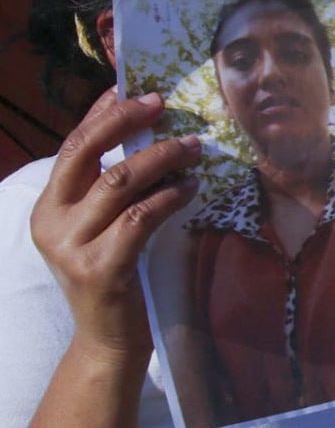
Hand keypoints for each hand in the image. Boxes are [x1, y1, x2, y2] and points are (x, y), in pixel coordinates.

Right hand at [30, 90, 199, 360]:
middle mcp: (51, 222)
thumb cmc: (114, 271)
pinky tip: (191, 187)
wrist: (108, 338)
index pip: (71, 147)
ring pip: (119, 181)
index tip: (131, 89)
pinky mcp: (100, 268)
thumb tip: (148, 132)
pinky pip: (139, 218)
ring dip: (161, 157)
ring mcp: (71, 247)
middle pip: (86, 153)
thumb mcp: (101, 225)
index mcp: (47, 206)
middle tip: (162, 102)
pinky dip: (169, 196)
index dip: (100, 114)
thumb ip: (111, 186)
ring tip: (193, 146)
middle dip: (125, 121)